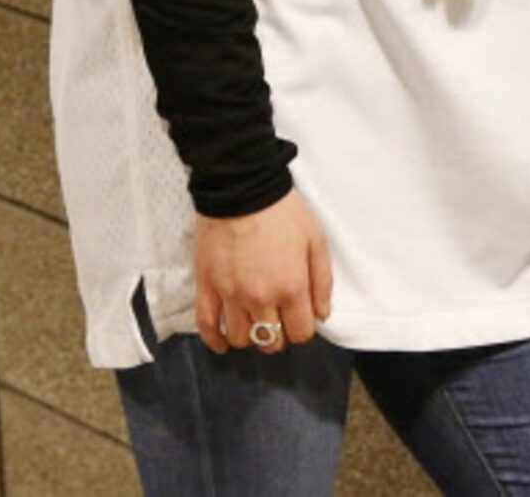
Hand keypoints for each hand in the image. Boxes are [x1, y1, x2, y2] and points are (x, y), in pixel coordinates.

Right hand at [194, 186, 331, 352]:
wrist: (242, 187)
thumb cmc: (283, 211)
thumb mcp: (315, 240)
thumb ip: (322, 281)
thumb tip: (321, 315)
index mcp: (291, 287)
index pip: (300, 333)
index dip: (303, 329)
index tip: (299, 317)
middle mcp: (261, 298)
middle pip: (271, 341)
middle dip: (278, 335)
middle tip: (278, 319)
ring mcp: (231, 294)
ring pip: (241, 339)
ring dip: (250, 336)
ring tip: (253, 322)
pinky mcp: (207, 286)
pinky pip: (207, 325)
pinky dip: (215, 340)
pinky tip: (223, 343)